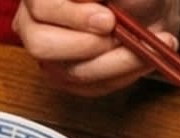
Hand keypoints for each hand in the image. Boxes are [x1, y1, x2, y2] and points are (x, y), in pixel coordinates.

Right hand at [17, 0, 179, 94]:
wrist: (145, 8)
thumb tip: (96, 3)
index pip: (42, 7)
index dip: (73, 16)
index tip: (108, 20)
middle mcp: (34, 23)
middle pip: (42, 45)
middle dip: (87, 45)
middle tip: (119, 36)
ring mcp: (49, 55)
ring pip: (71, 72)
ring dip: (115, 62)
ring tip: (145, 46)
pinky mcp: (68, 78)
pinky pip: (91, 87)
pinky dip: (122, 74)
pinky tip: (142, 57)